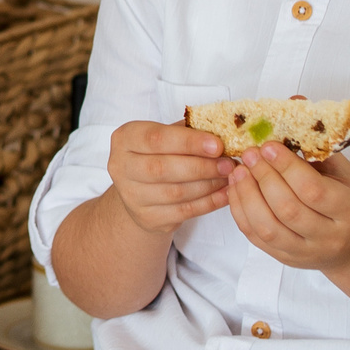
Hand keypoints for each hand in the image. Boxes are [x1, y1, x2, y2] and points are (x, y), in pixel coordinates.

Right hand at [107, 119, 237, 237]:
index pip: (156, 139)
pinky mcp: (146, 218)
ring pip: (175, 193)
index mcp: (125, 138)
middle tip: (228, 164)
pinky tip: (224, 194)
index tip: (217, 145)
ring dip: (208, 185)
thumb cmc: (159, 155)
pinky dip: (209, 203)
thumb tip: (226, 133)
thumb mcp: (168, 136)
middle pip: (163, 168)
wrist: (140, 190)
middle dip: (201, 166)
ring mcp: (131, 196)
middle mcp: (120, 166)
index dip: (189, 142)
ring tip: (229, 177)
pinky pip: (183, 211)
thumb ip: (190, 131)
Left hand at [223, 145, 349, 271]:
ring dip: (247, 195)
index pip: (313, 190)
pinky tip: (236, 189)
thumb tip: (295, 101)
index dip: (286, 167)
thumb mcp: (344, 171)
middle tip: (248, 154)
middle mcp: (330, 236)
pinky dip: (241, 212)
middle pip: (288, 209)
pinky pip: (256, 239)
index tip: (268, 146)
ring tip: (238, 171)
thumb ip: (317, 142)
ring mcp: (307, 253)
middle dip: (263, 177)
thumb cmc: (349, 201)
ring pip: (269, 228)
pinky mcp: (286, 260)